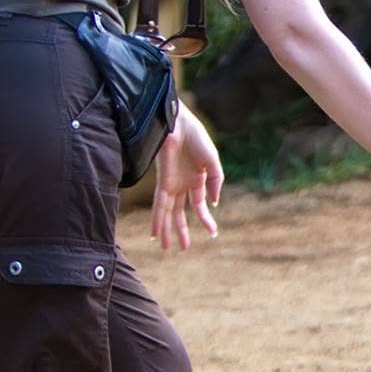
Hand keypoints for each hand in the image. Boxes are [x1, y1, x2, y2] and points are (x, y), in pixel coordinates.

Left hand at [150, 107, 223, 251]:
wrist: (178, 123)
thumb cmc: (196, 137)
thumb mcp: (213, 162)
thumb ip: (215, 182)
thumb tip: (214, 203)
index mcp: (196, 180)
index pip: (199, 206)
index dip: (205, 220)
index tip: (212, 233)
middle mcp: (182, 185)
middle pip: (180, 214)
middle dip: (181, 231)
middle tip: (183, 248)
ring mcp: (171, 184)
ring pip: (168, 213)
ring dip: (167, 230)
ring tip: (166, 248)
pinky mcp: (162, 182)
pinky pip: (159, 205)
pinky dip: (157, 219)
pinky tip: (155, 232)